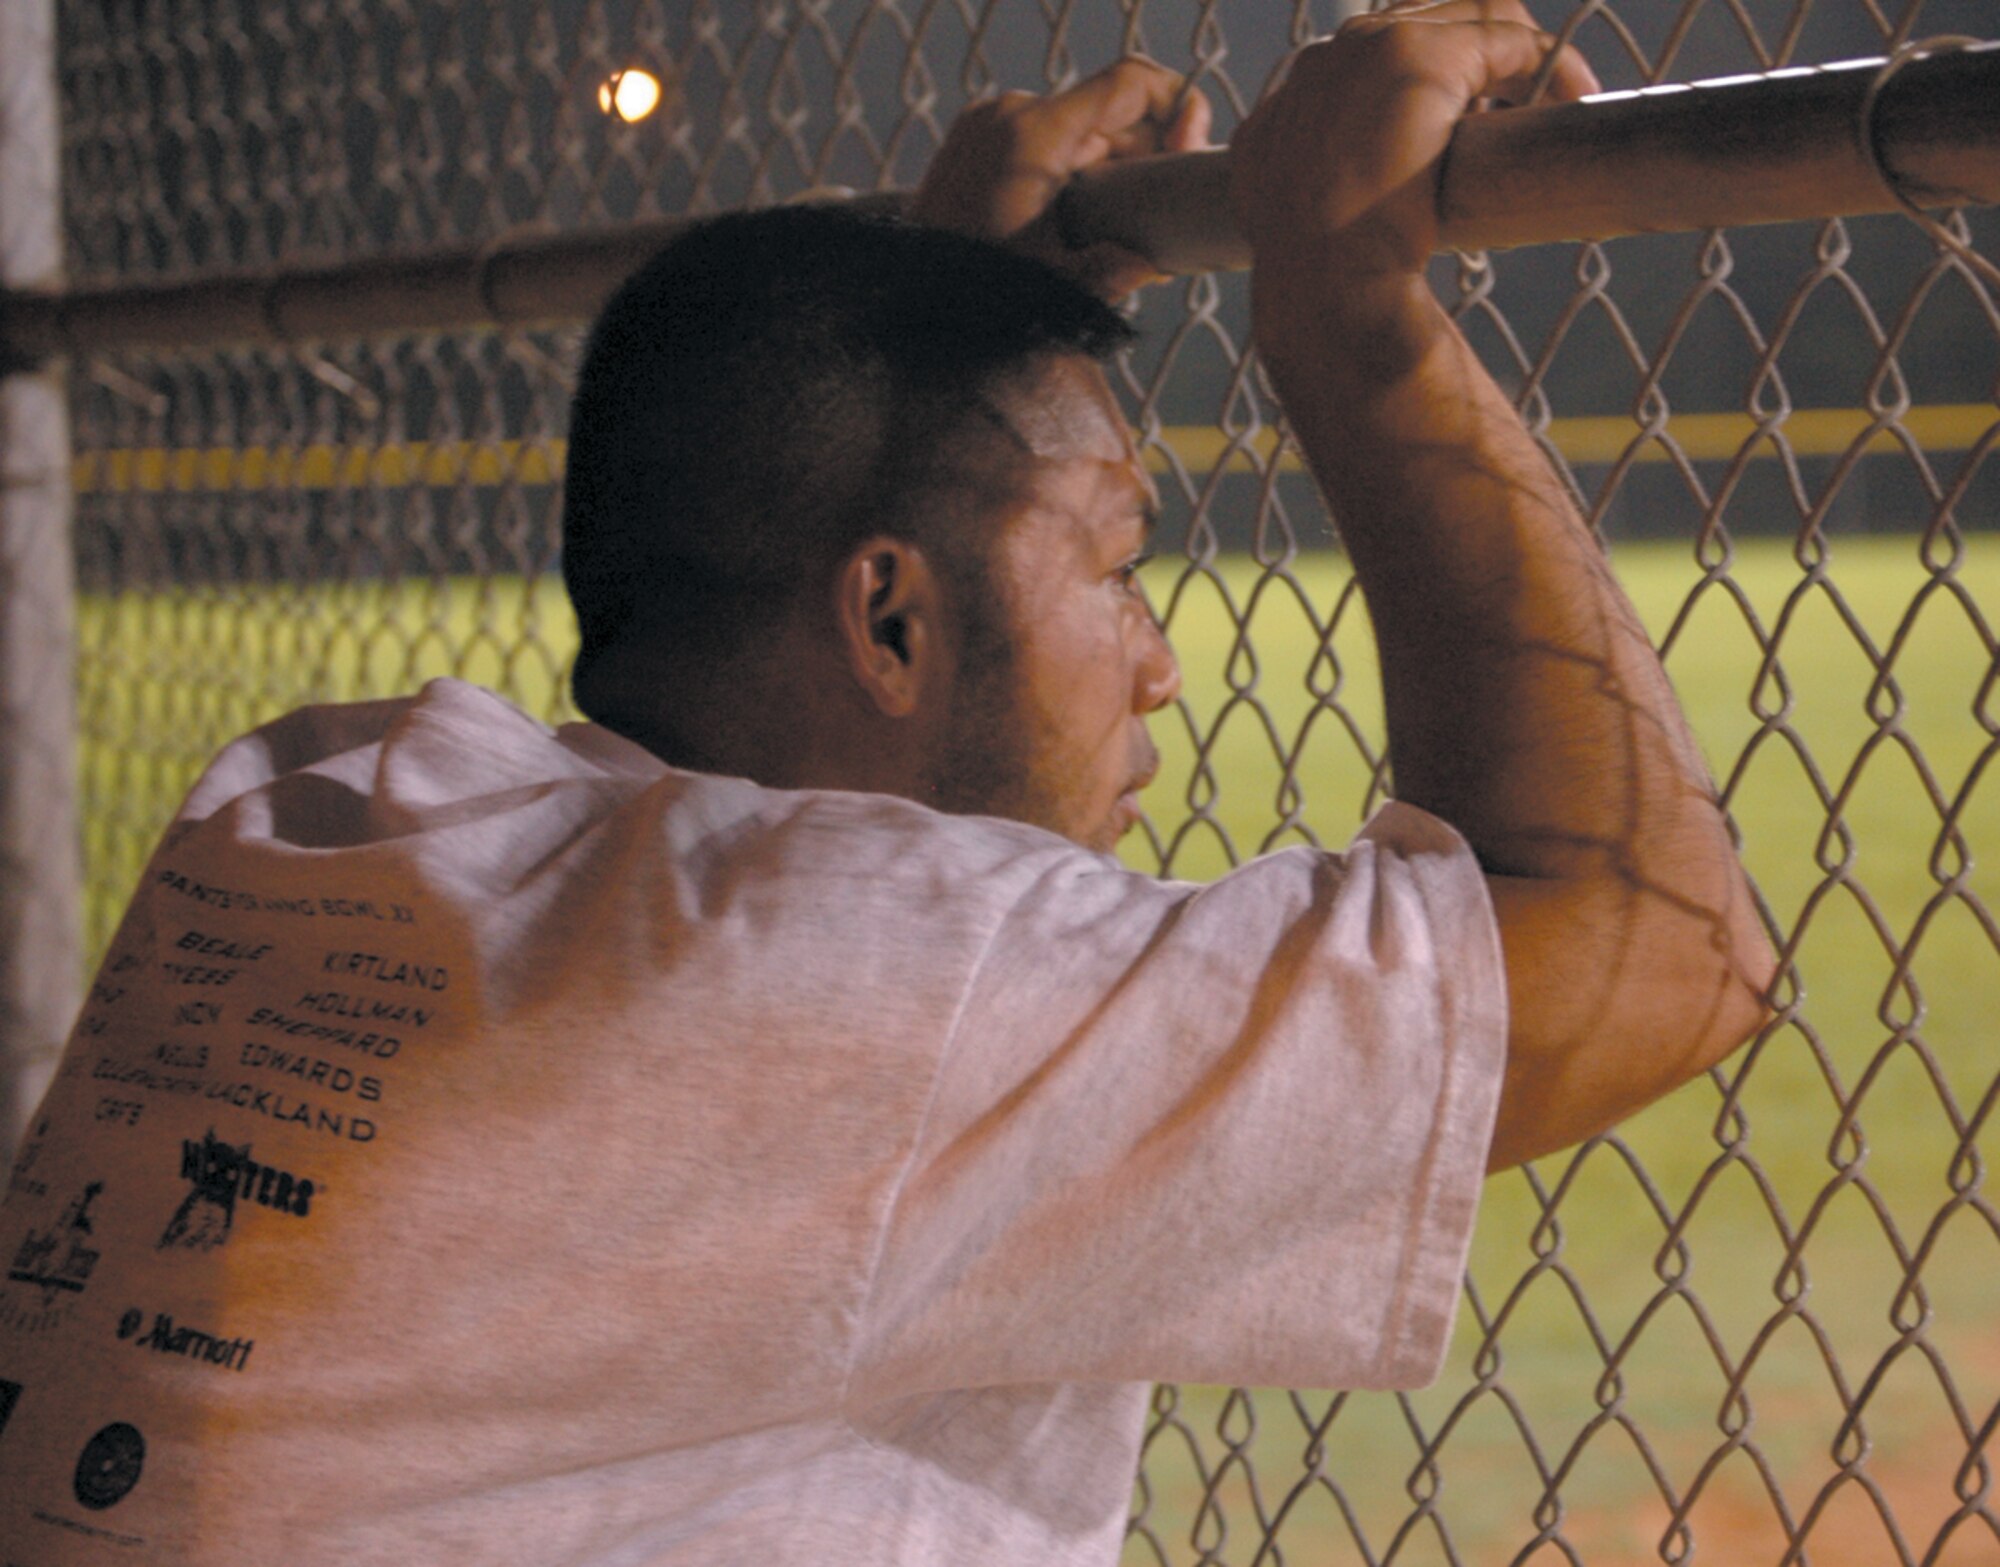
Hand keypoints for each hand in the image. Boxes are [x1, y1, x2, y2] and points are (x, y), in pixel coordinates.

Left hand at [912, 57, 1211, 297]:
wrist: (902, 297)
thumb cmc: (975, 295)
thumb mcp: (1054, 289)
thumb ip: (1112, 272)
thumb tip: (1155, 262)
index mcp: (1035, 134)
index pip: (1131, 83)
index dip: (1179, 105)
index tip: (1191, 150)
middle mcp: (1010, 112)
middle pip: (1107, 114)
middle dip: (1145, 156)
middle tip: (1158, 215)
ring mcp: (986, 121)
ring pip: (1077, 128)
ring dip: (1108, 168)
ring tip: (1112, 230)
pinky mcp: (972, 138)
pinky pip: (1041, 138)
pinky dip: (1070, 168)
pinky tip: (1076, 219)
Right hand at [1229, 0, 1598, 282]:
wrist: (1318, 280)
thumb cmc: (1315, 276)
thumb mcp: (1298, 221)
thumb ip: (1311, 190)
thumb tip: (1324, 214)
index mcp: (1297, 96)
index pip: (1380, 54)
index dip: (1435, 82)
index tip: (1471, 122)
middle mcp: (1329, 57)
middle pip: (1428, 19)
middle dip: (1480, 58)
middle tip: (1517, 111)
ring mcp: (1372, 48)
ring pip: (1473, 18)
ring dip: (1518, 56)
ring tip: (1551, 103)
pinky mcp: (1420, 56)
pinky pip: (1510, 40)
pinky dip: (1551, 63)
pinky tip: (1574, 97)